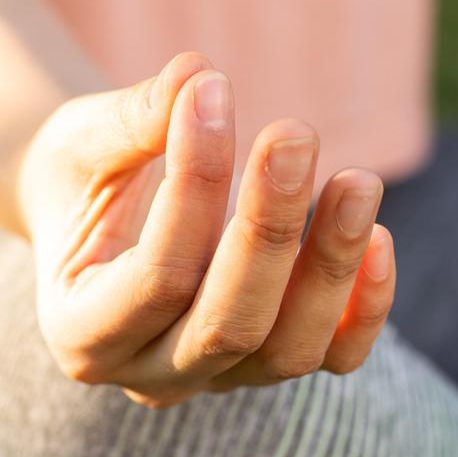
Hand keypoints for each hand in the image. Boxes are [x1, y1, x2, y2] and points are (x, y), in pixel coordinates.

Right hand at [16, 54, 396, 407]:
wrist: (91, 219)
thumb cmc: (77, 178)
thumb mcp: (83, 143)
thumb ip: (134, 119)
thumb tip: (197, 76)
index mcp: (80, 334)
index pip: (156, 278)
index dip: (195, 188)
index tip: (215, 92)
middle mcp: (147, 376)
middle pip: (229, 326)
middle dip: (270, 230)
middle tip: (296, 134)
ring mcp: (213, 380)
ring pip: (289, 350)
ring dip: (330, 265)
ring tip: (358, 180)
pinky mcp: (268, 366)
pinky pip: (334, 358)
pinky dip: (366, 310)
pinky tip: (380, 239)